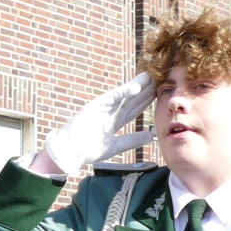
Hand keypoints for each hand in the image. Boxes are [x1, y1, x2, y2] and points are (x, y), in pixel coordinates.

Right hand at [40, 74, 155, 175]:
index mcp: (113, 121)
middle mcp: (109, 112)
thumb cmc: (87, 150)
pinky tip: (135, 87)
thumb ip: (132, 140)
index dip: (146, 102)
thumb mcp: (115, 146)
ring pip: (123, 95)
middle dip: (145, 90)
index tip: (159, 94)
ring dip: (137, 86)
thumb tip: (150, 136)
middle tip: (160, 79)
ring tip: (150, 77)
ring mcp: (102, 108)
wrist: (70, 153)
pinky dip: (123, 92)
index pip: (133, 109)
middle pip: (131, 99)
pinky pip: (112, 97)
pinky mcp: (95, 106)